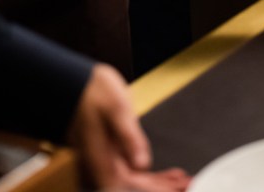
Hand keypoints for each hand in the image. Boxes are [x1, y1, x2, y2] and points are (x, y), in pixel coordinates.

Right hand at [67, 64, 189, 190]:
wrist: (76, 83)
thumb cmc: (92, 92)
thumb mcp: (116, 109)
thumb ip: (129, 137)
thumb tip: (141, 162)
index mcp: (101, 160)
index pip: (131, 186)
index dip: (155, 189)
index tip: (177, 188)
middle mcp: (101, 167)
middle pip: (134, 188)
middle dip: (161, 188)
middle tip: (187, 184)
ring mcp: (105, 162)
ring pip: (135, 182)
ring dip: (158, 183)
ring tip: (182, 180)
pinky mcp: (111, 156)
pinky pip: (132, 172)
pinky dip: (150, 175)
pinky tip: (165, 174)